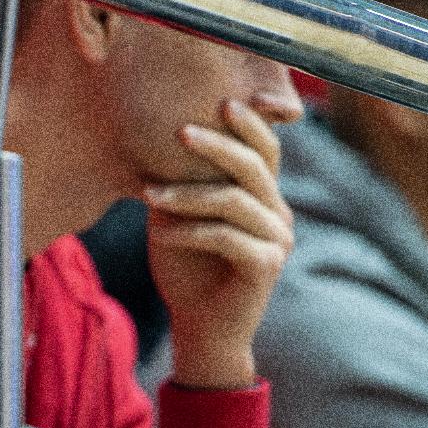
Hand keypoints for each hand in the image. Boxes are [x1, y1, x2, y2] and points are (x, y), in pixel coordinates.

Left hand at [144, 97, 294, 389]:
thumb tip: (150, 145)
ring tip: (148, 194)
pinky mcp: (266, 267)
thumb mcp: (178, 219)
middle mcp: (278, 213)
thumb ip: (179, 185)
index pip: (264, 150)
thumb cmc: (187, 269)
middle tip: (180, 132)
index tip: (221, 100)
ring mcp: (278, 240)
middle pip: (254, 166)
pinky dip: (189, 232)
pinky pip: (226, 237)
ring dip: (187, 194)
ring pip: (234, 201)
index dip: (250, 123)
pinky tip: (161, 235)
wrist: (200, 326)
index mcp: (263, 197)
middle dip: (216, 146)